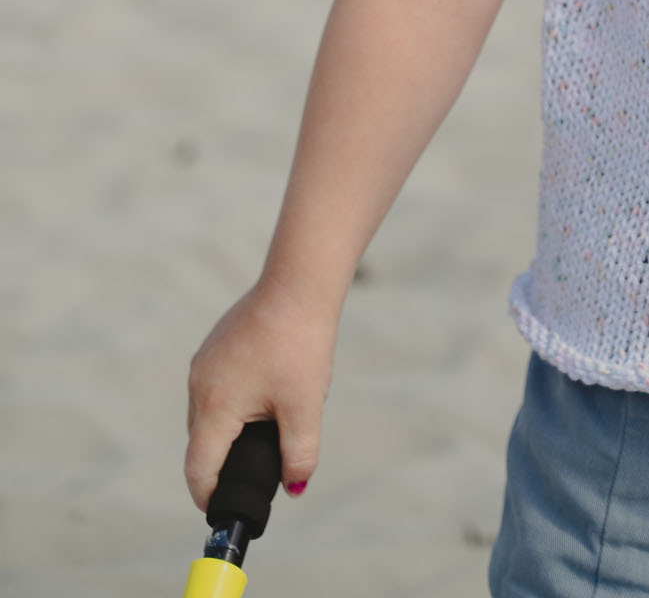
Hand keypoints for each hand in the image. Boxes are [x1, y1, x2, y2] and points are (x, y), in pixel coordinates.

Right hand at [185, 277, 338, 510]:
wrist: (298, 284)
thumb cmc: (300, 344)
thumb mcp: (305, 406)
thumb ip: (299, 454)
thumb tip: (295, 486)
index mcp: (216, 405)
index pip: (198, 468)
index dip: (209, 496)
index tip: (223, 508)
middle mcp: (199, 384)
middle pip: (200, 443)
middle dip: (222, 463)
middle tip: (253, 473)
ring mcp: (204, 362)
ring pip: (206, 414)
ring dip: (226, 431)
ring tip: (262, 432)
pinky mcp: (214, 346)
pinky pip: (214, 388)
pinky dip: (231, 404)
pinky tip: (260, 397)